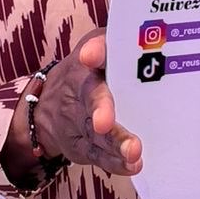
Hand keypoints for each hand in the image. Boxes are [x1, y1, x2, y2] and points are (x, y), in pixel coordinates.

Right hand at [33, 29, 143, 175]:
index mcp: (89, 61)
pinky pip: (99, 155)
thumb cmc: (90, 70)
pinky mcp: (84, 147)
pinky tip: (132, 165)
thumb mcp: (97, 47)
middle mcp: (81, 90)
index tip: (90, 56)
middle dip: (100, 108)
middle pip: (92, 97)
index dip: (95, 52)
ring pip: (97, 133)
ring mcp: (80, 121)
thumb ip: (116, 43)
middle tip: (104, 122)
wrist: (49, 105)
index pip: (93, 50)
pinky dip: (115, 162)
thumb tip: (150, 33)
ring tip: (133, 150)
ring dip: (115, 142)